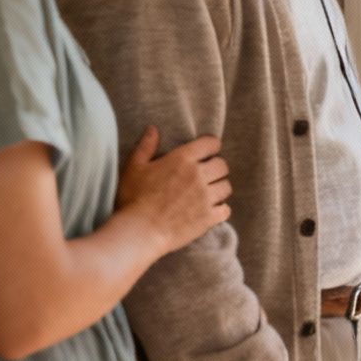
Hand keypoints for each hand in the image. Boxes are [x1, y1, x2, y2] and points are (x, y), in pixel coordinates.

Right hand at [116, 127, 230, 254]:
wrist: (139, 231)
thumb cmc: (133, 199)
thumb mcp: (134, 168)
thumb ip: (146, 146)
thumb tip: (153, 129)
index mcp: (182, 159)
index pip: (211, 144)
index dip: (211, 147)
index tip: (207, 152)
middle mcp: (198, 175)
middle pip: (223, 165)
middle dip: (216, 168)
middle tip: (207, 175)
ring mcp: (205, 197)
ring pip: (226, 187)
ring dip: (219, 188)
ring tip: (209, 193)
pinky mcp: (208, 218)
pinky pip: (226, 210)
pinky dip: (221, 210)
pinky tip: (211, 211)